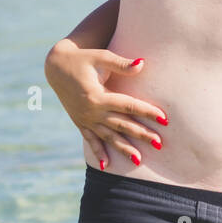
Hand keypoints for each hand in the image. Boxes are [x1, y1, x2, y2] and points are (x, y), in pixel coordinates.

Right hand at [44, 40, 168, 168]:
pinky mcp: (80, 122)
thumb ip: (121, 63)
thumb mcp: (101, 57)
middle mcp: (91, 111)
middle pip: (121, 125)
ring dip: (123, 148)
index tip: (164, 118)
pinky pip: (90, 140)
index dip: (147, 112)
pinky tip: (106, 166)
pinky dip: (98, 152)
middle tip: (160, 143)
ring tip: (139, 160)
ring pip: (108, 137)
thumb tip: (142, 63)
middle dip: (141, 134)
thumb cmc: (83, 59)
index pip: (128, 106)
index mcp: (98, 96)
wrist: (56, 66)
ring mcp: (85, 119)